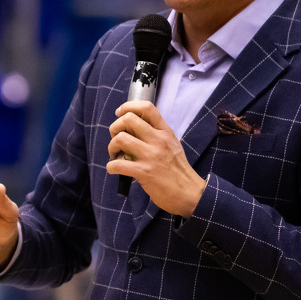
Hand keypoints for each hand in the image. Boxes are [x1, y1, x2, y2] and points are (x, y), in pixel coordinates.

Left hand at [106, 101, 205, 216]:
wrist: (189, 193)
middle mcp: (159, 140)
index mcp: (165, 132)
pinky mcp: (144, 172)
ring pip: (120, 139)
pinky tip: (115, 169)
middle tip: (116, 139)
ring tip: (116, 155)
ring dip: (111, 147)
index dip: (128, 106)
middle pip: (128, 119)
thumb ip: (156, 134)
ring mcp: (151, 155)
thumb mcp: (172, 145)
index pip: (147, 107)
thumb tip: (133, 125)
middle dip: (114, 127)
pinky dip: (111, 166)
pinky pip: (117, 163)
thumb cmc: (177, 170)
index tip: (120, 113)